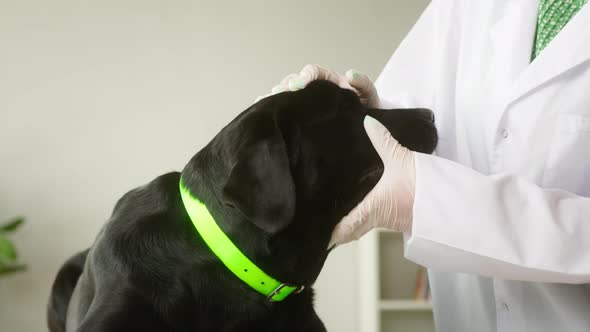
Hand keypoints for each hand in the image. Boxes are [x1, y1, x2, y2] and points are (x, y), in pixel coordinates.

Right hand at [256, 64, 379, 107]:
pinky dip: (272, 109)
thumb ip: (363, 84)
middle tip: (277, 94)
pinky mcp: (300, 117)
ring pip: (285, 94)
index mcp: (328, 81)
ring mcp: (305, 103)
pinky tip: (261, 112)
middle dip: (285, 87)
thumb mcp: (369, 97)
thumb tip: (350, 74)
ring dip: (275, 98)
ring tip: (266, 103)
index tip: (298, 84)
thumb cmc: (366, 111)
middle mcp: (313, 89)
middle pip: (293, 81)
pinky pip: (283, 110)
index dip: (304, 76)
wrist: (365, 129)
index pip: (313, 73)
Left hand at [328, 116, 416, 247]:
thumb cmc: (422, 185)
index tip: (316, 237)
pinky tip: (363, 202)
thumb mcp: (400, 158)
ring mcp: (391, 220)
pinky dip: (367, 214)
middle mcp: (379, 218)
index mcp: (372, 209)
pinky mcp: (402, 216)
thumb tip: (366, 121)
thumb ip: (382, 140)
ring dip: (352, 219)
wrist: (453, 203)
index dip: (330, 233)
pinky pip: (378, 218)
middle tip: (321, 222)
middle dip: (338, 227)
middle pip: (352, 228)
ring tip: (336, 210)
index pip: (345, 227)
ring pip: (365, 223)